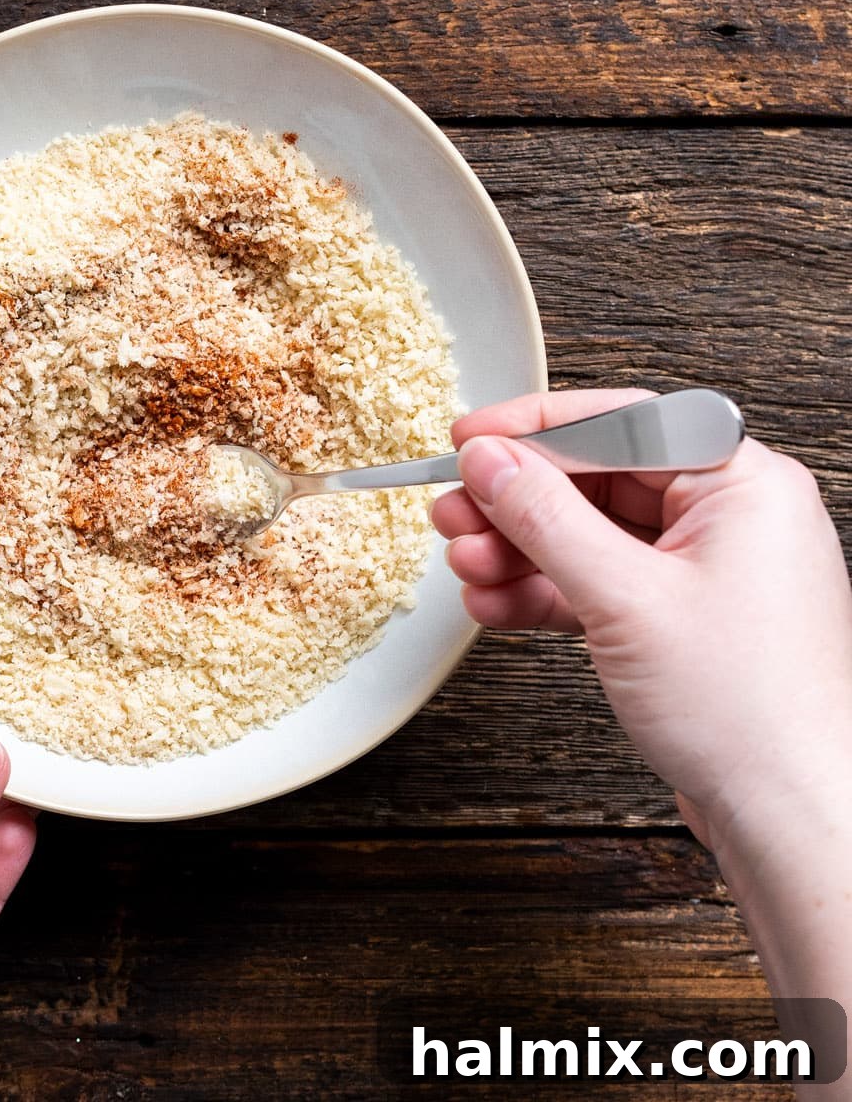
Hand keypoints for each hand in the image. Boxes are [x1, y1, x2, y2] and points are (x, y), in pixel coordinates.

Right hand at [431, 389, 851, 855]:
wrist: (789, 818)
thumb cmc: (749, 712)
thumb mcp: (623, 597)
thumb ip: (545, 517)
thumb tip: (489, 461)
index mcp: (742, 484)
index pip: (621, 425)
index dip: (534, 430)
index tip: (470, 438)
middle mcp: (728, 518)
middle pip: (595, 480)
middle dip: (514, 502)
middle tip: (452, 510)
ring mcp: (702, 572)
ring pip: (588, 535)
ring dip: (517, 551)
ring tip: (465, 566)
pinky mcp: (678, 620)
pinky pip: (597, 584)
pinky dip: (544, 593)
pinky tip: (495, 604)